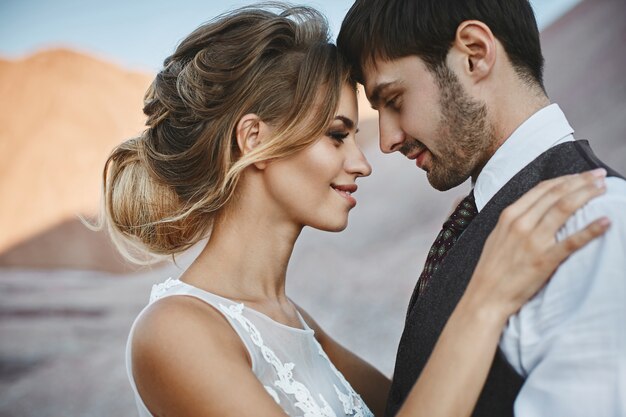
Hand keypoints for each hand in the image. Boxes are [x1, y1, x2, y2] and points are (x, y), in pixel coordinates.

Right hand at [469, 168, 610, 320]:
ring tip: (604, 188)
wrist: (485, 297)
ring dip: (588, 194)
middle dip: (582, 181)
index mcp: (509, 216)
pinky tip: (605, 221)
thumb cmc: (492, 270)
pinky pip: (572, 241)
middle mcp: (520, 223)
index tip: (583, 175)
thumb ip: (515, 221)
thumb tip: (536, 210)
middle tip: (600, 176)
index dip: (566, 179)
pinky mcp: (544, 260)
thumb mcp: (497, 236)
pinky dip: (591, 229)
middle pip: (556, 194)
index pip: (542, 189)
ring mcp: (532, 241)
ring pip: (565, 208)